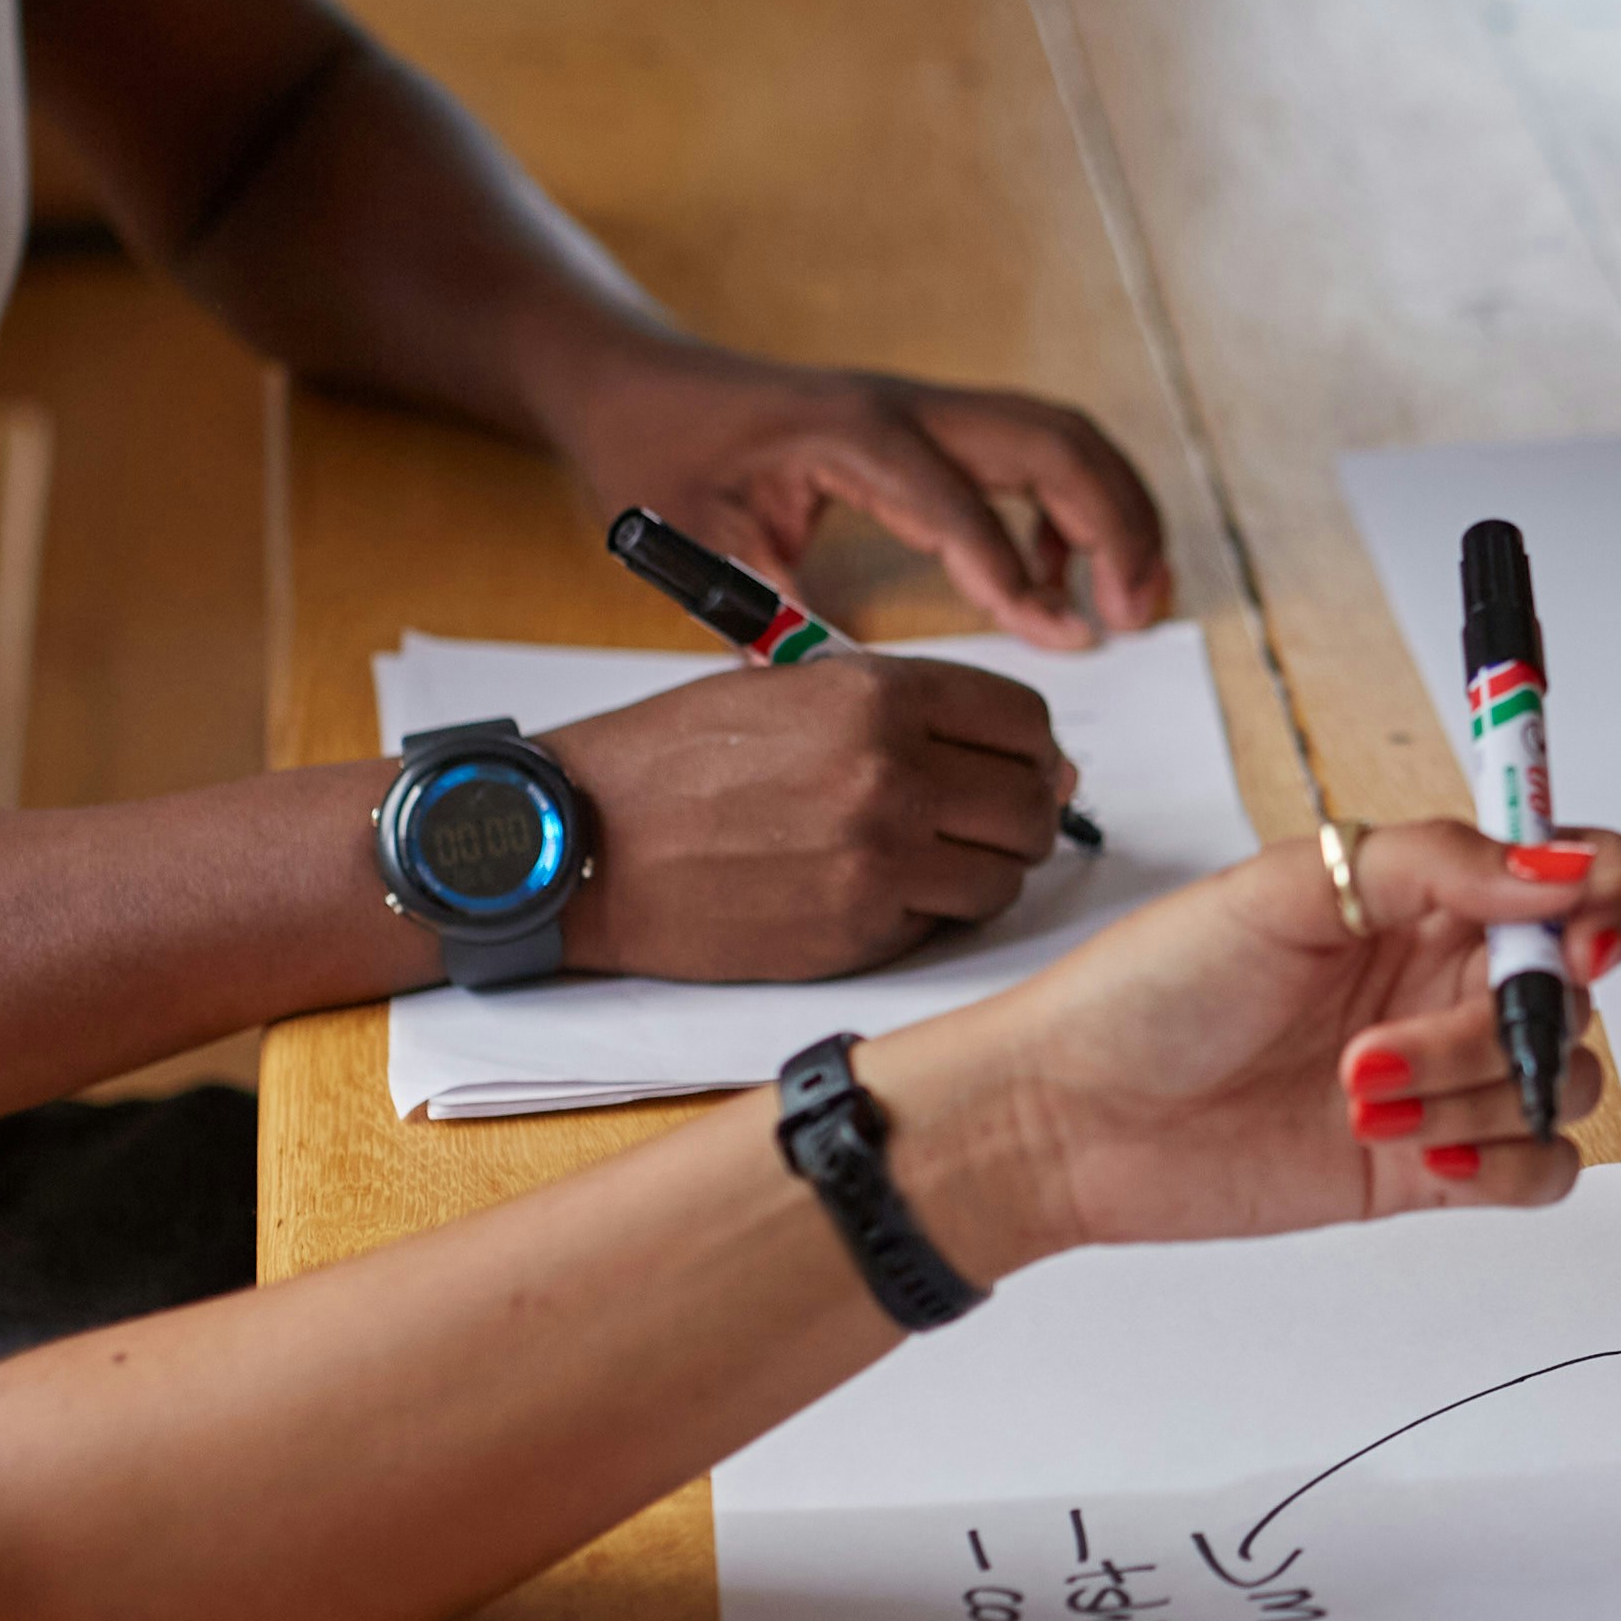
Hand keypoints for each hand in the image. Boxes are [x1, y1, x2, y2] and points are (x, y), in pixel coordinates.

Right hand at [541, 652, 1075, 974]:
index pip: (1023, 721)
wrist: (582, 841)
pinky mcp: (857, 930)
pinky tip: (878, 892)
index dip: (1029, 748)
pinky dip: (930, 913)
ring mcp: (879, 859)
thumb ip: (907, 712)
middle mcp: (892, 772)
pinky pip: (945, 924)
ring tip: (929, 859)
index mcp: (877, 694)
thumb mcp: (791, 690)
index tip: (1015, 766)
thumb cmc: (676, 760)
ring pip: (1005, 874)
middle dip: (1018, 814)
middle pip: (1030, 803)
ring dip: (983, 870)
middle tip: (980, 822)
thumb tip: (1039, 761)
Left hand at [552, 340, 1172, 654]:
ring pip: (1063, 440)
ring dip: (1112, 512)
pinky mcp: (935, 426)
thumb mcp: (696, 544)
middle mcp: (908, 410)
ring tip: (1125, 602)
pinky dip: (1071, 513)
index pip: (963, 504)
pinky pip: (1036, 455)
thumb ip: (767, 616)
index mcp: (852, 436)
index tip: (1064, 640)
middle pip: (1056, 443)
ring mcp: (929, 409)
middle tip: (1134, 614)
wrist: (641, 385)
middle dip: (1115, 524)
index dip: (1016, 575)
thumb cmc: (659, 459)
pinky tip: (1053, 583)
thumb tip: (831, 698)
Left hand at [912, 819, 1620, 1261]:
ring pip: (1559, 1080)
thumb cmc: (1152, 988)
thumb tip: (1559, 869)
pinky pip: (1543, 1167)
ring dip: (1471, 1095)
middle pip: (1569, 990)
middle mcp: (1449, 976)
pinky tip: (1426, 1157)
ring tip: (1353, 1101)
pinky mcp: (1435, 1165)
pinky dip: (1508, 1164)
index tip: (1579, 939)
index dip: (1609, 898)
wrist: (1072, 1118)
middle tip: (1376, 1049)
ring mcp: (1447, 1074)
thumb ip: (1435, 865)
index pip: (1578, 873)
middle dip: (1492, 1025)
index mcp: (1428, 894)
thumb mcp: (1283, 888)